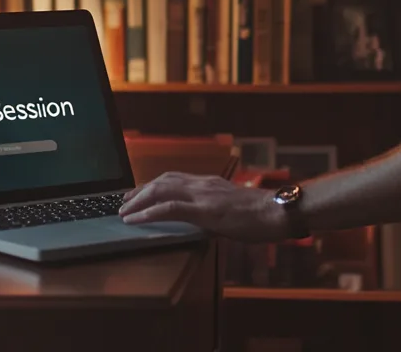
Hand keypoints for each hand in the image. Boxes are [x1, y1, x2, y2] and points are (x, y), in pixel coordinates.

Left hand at [119, 172, 288, 242]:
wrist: (277, 212)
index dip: (152, 185)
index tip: (138, 193)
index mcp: (209, 183)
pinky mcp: (204, 210)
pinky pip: (169, 209)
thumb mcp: (232, 208)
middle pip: (162, 181)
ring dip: (138, 200)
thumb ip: (215, 209)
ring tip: (124, 210)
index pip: (174, 178)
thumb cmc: (261, 214)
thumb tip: (204, 220)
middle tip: (123, 202)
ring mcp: (202, 195)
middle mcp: (202, 184)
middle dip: (140, 191)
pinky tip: (135, 219)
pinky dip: (148, 212)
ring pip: (161, 190)